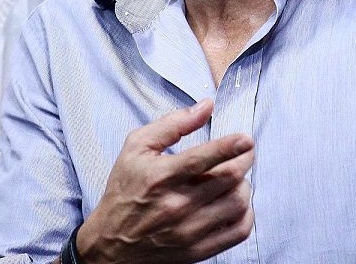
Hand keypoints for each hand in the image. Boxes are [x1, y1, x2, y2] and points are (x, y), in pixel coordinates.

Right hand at [75, 99, 255, 263]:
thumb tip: (206, 106)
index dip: (231, 146)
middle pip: (228, 178)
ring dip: (244, 185)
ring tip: (236, 178)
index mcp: (160, 177)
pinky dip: (246, 214)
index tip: (246, 139)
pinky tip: (236, 202)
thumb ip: (173, 124)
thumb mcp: (137, 148)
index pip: (202, 159)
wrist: (109, 244)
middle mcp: (175, 205)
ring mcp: (188, 231)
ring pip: (237, 202)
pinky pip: (238, 231)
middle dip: (245, 159)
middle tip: (245, 152)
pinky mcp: (197, 250)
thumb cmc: (125, 190)